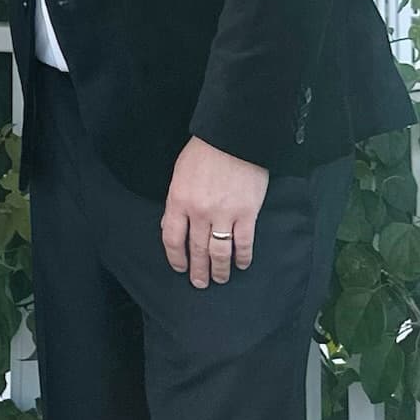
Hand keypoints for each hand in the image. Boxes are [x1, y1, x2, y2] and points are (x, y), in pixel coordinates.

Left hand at [161, 136, 268, 287]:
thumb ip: (175, 202)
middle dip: (198, 270)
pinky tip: (241, 264)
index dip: (176, 258)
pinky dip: (242, 258)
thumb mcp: (179, 174)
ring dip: (219, 270)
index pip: (172, 239)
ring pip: (220, 252)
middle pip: (197, 250)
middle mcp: (199, 212)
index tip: (180, 268)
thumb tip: (171, 226)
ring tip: (220, 279)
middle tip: (200, 283)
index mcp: (179, 200)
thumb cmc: (204, 152)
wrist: (232, 137)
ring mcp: (224, 214)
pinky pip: (243, 243)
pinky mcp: (247, 214)